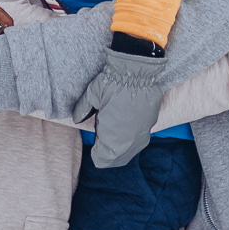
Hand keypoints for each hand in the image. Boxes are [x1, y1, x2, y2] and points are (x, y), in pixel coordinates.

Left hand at [75, 39, 167, 168]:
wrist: (137, 70)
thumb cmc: (111, 84)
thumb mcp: (91, 96)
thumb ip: (82, 110)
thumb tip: (77, 119)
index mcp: (112, 139)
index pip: (102, 159)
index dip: (96, 154)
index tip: (95, 145)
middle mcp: (130, 141)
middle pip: (118, 159)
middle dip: (109, 154)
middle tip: (103, 144)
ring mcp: (143, 133)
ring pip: (131, 150)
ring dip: (122, 147)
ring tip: (115, 136)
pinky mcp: (151, 123)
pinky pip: (141, 137)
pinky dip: (133, 136)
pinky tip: (128, 126)